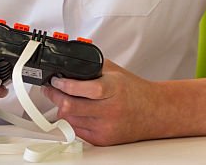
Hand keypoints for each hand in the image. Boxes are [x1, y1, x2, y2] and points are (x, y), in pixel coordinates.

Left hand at [40, 59, 158, 145]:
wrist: (154, 112)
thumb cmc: (134, 91)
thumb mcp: (114, 71)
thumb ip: (91, 66)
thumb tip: (66, 64)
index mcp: (113, 89)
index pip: (85, 89)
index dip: (65, 85)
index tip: (56, 81)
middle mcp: (110, 110)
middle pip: (71, 107)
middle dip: (55, 96)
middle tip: (50, 89)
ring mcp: (106, 127)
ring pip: (70, 120)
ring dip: (61, 109)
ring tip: (62, 99)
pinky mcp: (103, 140)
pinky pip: (77, 131)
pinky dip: (71, 121)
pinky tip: (74, 112)